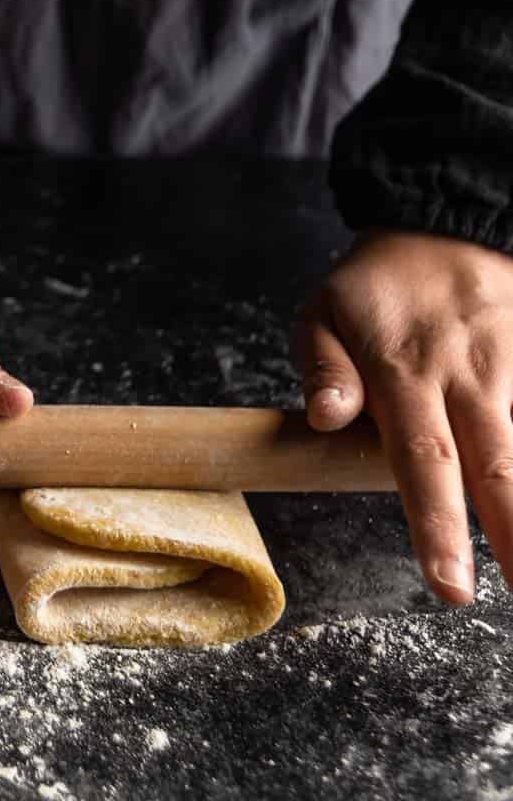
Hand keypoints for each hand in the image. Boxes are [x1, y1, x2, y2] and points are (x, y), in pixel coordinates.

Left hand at [290, 227, 512, 604]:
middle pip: (496, 468)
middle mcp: (466, 377)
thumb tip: (325, 419)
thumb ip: (324, 368)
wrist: (444, 231)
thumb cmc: (371, 286)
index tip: (449, 584)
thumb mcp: (322, 311)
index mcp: (404, 371)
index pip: (420, 458)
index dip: (437, 524)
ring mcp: (509, 371)